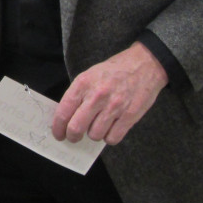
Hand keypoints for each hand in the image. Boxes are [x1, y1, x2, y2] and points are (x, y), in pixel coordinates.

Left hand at [52, 42, 168, 144]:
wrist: (145, 64)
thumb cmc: (114, 71)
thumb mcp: (90, 75)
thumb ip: (78, 95)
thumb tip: (66, 118)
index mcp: (83, 84)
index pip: (63, 112)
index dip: (58, 128)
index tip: (59, 134)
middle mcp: (97, 95)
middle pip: (76, 128)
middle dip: (72, 136)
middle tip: (74, 137)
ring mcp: (114, 106)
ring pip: (94, 135)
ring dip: (94, 134)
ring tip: (98, 126)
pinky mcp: (130, 116)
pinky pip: (112, 138)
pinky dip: (109, 137)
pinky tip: (111, 129)